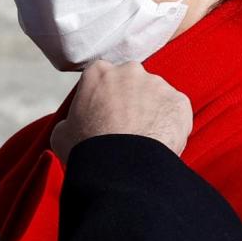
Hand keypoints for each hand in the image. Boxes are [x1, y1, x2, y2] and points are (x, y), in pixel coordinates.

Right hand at [50, 60, 191, 164]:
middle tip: (124, 129)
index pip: (101, 78)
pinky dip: (170, 125)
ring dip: (151, 112)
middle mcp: (130, 71)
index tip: (102, 115)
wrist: (121, 169)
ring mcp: (157, 85)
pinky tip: (159, 144)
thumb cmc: (88, 149)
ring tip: (143, 141)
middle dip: (129, 101)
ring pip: (155, 96)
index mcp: (99, 72)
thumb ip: (70, 119)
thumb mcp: (61, 132)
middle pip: (131, 83)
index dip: (102, 98)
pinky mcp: (179, 102)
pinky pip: (175, 111)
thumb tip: (72, 125)